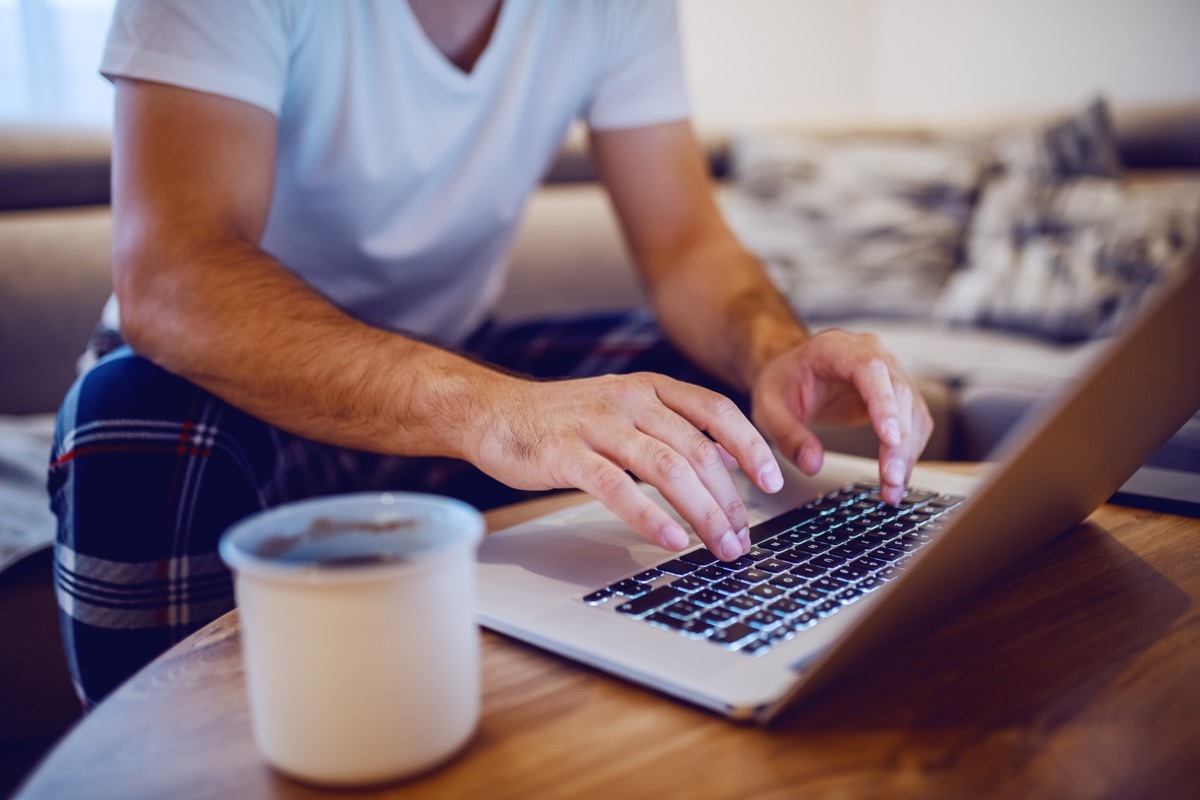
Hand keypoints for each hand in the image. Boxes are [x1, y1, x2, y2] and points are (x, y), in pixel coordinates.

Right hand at [469, 372, 783, 560]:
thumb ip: (675, 429)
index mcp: (649, 388)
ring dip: (701, 512)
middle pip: (697, 448)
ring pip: (666, 468)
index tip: (773, 482)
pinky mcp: (566, 454)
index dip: (751, 445)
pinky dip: (650, 517)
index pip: (716, 410)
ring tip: (719, 545)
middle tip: (742, 537)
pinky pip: (617, 487)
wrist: (493, 413)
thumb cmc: (562, 420)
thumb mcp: (626, 410)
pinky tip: (671, 540)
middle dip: (729, 499)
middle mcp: (629, 400)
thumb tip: (732, 458)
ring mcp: (597, 425)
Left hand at [750, 330, 932, 504]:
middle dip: (899, 441)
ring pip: (913, 409)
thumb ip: (788, 435)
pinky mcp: (896, 394)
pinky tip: (896, 475)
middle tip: (890, 480)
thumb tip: (812, 463)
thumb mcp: (769, 409)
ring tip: (891, 489)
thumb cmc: (782, 383)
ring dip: (908, 452)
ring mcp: (888, 372)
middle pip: (898, 392)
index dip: (884, 402)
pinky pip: (914, 420)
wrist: (791, 372)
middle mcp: (870, 353)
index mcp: (835, 348)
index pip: (869, 369)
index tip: (889, 436)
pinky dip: (908, 450)